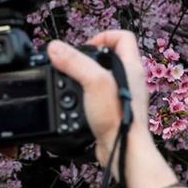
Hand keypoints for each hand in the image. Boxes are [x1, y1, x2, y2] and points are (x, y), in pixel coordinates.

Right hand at [47, 30, 151, 166]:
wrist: (123, 151)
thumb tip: (55, 48)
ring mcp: (123, 97)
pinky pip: (99, 98)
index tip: (86, 47)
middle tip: (74, 65)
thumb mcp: (94, 82)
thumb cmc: (119, 118)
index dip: (103, 36)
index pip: (123, 37)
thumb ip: (75, 62)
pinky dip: (86, 97)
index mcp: (131, 67)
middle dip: (89, 58)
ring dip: (85, 78)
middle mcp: (130, 80)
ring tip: (72, 84)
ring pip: (103, 78)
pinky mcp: (114, 112)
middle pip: (110, 56)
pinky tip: (77, 103)